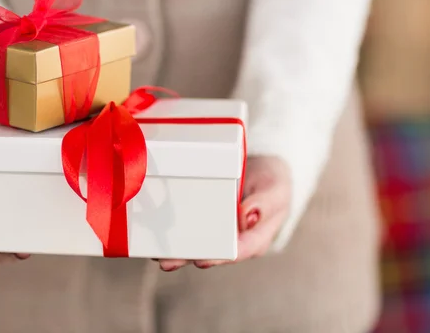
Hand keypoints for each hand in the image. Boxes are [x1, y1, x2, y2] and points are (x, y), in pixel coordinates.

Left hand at [158, 156, 290, 270]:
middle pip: (209, 252)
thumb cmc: (272, 180)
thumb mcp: (275, 188)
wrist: (264, 167)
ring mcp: (217, 230)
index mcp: (254, 238)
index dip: (217, 257)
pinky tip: (155, 229)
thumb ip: (265, 203)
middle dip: (186, 257)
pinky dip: (173, 227)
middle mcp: (233, 239)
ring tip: (154, 251)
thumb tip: (248, 217)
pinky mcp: (205, 217)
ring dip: (175, 247)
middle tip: (165, 261)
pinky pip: (189, 225)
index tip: (200, 260)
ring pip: (195, 243)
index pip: (236, 252)